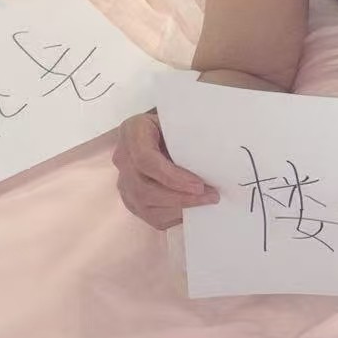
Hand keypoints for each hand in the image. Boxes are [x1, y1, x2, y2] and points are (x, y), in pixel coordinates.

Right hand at [113, 111, 218, 230]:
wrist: (155, 133)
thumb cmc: (171, 126)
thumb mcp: (177, 121)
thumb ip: (187, 135)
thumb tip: (215, 157)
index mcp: (133, 132)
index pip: (146, 160)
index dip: (172, 177)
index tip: (199, 185)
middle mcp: (122, 158)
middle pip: (145, 188)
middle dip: (180, 197)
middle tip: (210, 196)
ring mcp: (123, 181)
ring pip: (146, 205)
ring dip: (179, 208)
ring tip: (205, 203)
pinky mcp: (131, 199)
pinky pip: (150, 216)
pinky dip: (173, 216)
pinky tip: (191, 209)